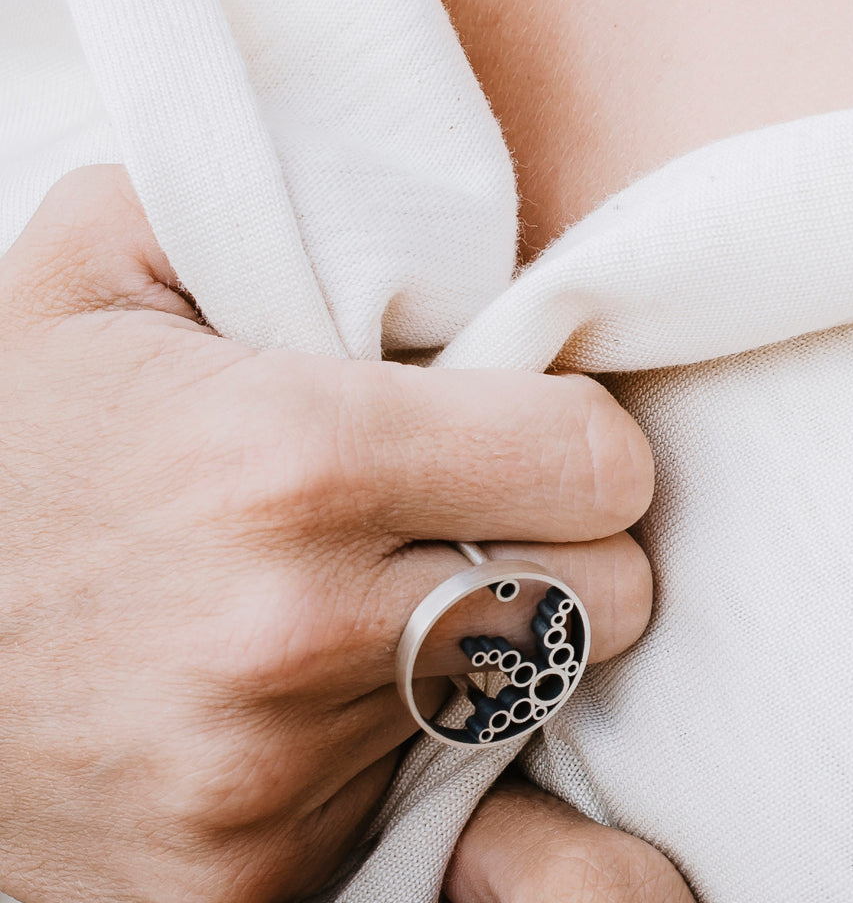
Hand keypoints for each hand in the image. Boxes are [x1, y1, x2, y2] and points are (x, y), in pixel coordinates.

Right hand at [0, 166, 654, 902]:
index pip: (597, 464)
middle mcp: (294, 626)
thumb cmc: (10, 453)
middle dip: (567, 550)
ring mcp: (273, 773)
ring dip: (480, 643)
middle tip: (479, 518)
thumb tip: (404, 217)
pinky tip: (310, 685)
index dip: (587, 440)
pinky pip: (425, 789)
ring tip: (368, 593)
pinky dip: (397, 733)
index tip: (541, 435)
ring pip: (524, 698)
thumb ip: (256, 205)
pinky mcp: (252, 873)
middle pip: (604, 597)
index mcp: (288, 457)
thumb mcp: (95, 277)